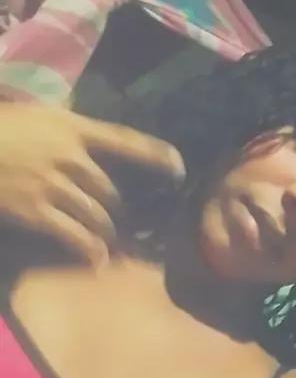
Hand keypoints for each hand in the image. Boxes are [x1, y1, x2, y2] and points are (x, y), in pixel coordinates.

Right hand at [0, 104, 184, 264]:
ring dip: (105, 233)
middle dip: (116, 209)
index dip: (156, 155)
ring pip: (96, 216)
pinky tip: (96, 261)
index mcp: (73, 128)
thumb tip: (84, 131)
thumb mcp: (34, 116)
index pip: (125, 139)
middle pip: (110, 190)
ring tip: (109, 245)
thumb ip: (63, 128)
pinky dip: (88, 250)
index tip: (179, 168)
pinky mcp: (36, 212)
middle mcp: (72, 157)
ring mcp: (55, 186)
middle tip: (122, 222)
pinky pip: (73, 235)